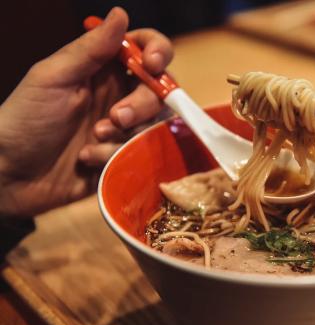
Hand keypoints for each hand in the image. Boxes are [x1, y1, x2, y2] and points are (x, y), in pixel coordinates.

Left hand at [0, 7, 172, 215]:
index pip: (145, 49)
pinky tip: (89, 159)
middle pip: (159, 89)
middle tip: (116, 117)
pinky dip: (117, 155)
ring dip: (128, 133)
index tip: (152, 66)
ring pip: (154, 123)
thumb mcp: (53, 78)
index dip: (158, 52)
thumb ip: (90, 49)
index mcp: (103, 69)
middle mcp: (119, 95)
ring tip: (94, 140)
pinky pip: (142, 153)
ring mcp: (125, 128)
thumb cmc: (25, 121)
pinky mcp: (126, 156)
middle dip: (143, 104)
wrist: (12, 175)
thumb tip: (121, 14)